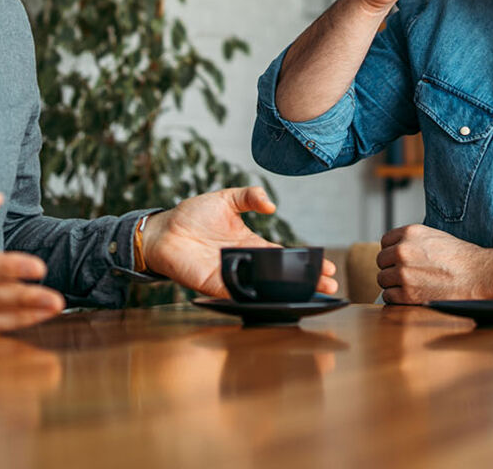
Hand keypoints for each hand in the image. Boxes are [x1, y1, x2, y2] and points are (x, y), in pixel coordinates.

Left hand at [140, 186, 337, 297]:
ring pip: (265, 287)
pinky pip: (240, 291)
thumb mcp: (226, 198)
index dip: (304, 260)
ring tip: (311, 295)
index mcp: (249, 243)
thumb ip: (249, 196)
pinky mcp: (216, 284)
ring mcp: (232, 274)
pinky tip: (278, 297)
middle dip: (306, 281)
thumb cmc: (191, 215)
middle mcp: (244, 261)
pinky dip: (257, 295)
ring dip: (287, 292)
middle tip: (328, 286)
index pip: (284, 255)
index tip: (326, 265)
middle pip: (280, 275)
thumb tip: (272, 204)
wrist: (164, 230)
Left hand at [376, 224, 492, 303]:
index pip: (385, 242)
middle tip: (406, 274)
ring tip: (410, 285)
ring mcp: (403, 273)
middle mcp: (403, 251)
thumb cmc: (461, 258)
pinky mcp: (407, 294)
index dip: (392, 251)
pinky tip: (411, 295)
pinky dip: (397, 298)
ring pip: (383, 279)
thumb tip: (396, 250)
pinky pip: (389, 296)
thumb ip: (413, 241)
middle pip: (381, 261)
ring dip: (393, 284)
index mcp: (410, 233)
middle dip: (391, 268)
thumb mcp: (434, 237)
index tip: (398, 259)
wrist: (478, 276)